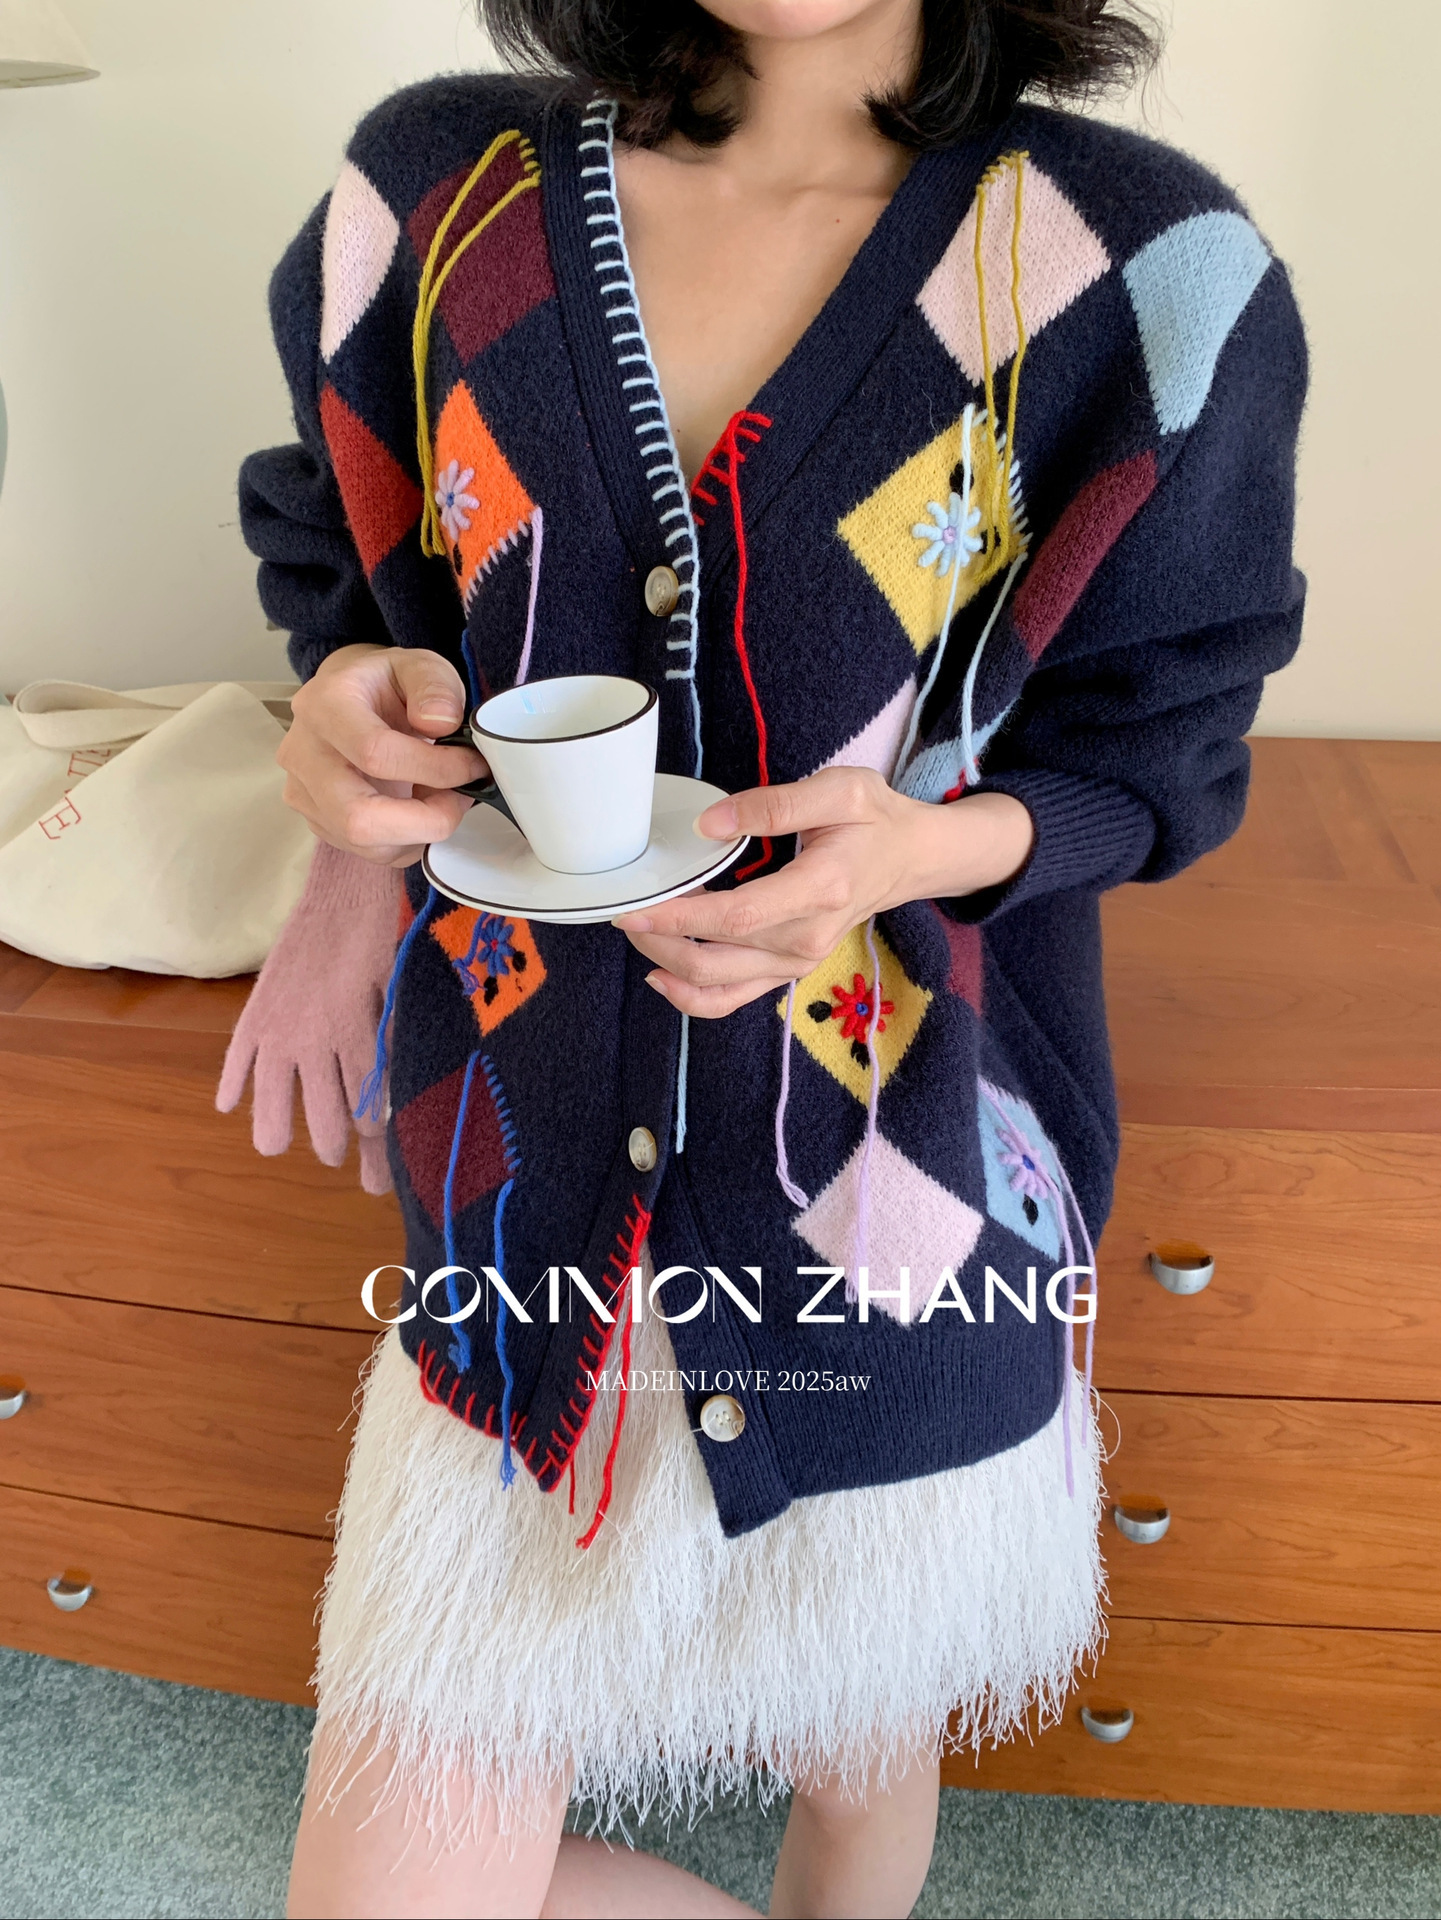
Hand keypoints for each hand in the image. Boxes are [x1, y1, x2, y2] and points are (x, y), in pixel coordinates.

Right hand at [217, 841, 403, 1193]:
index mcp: (355, 1034)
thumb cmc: (388, 936)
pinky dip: (232, 1083)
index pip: (366, 1112)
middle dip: (333, 1148)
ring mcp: (277, 1026)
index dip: (374, 1153)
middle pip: (321, 1117)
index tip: (381, 1180)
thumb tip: (402, 1099)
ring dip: (276, 1128)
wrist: (347, 884)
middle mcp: (312, 1038)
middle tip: (338, 1159)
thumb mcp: (403, 993)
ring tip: (279, 1145)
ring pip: (271, 1100)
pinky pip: (236, 1058)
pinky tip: (230, 1106)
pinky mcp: (256, 1009)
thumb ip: (395, 1046)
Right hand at [278, 643, 488, 865]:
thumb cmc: (386, 685)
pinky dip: (407, 840)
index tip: (471, 765)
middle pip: (358, 818)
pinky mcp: (317, 820)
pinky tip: (419, 809)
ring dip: (419, 832)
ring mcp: (303, 793)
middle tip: (459, 798)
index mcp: (324, 706)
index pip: (375, 753)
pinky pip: (368, 852)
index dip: (435, 768)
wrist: (351, 698)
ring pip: (364, 843)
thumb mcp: (419, 666)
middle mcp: (303, 754)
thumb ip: (436, 687)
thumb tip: (440, 723)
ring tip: (440, 798)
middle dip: (425, 821)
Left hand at [612, 767, 1033, 1017]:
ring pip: (716, 984)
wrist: (911, 858)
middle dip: (658, 937)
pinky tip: (660, 974)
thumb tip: (710, 825)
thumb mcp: (839, 790)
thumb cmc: (875, 820)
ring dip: (667, 963)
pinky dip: (691, 996)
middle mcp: (806, 939)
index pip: (735, 917)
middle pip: (714, 957)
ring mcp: (797, 962)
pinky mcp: (788, 971)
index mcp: (819, 891)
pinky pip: (732, 999)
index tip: (634, 905)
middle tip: (622, 907)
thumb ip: (773, 804)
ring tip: (636, 930)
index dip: (679, 916)